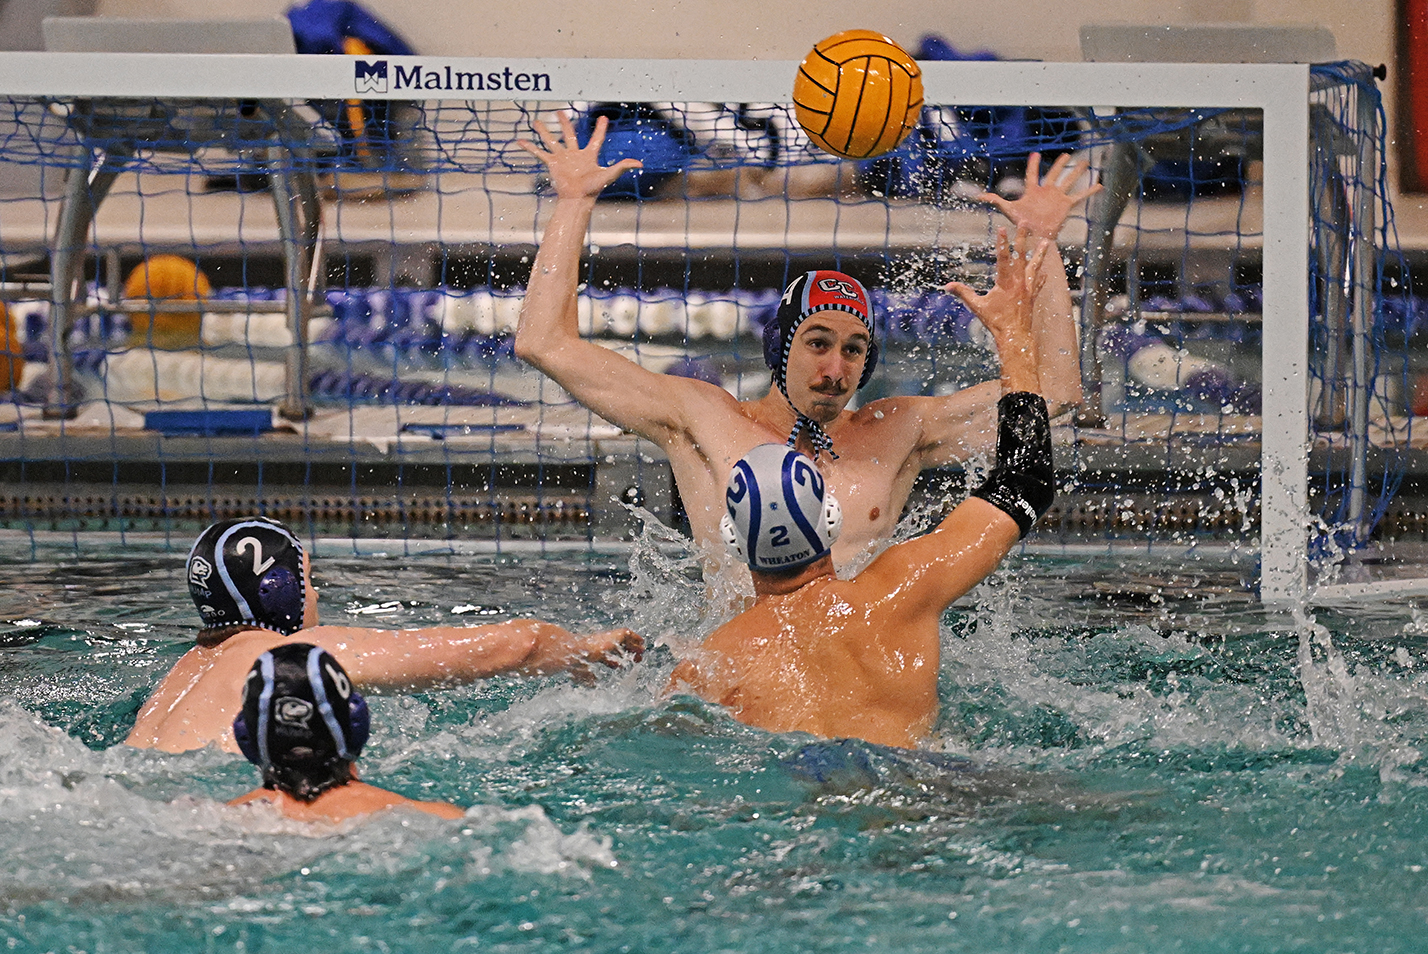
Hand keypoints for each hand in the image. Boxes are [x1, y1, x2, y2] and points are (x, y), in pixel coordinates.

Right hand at [516, 112, 642, 200]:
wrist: (577, 199)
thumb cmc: (593, 189)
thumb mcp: (609, 175)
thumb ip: (623, 167)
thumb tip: (640, 164)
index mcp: (589, 155)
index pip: (596, 138)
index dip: (600, 128)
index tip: (603, 118)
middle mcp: (574, 154)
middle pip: (569, 134)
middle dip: (564, 123)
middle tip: (559, 112)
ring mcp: (562, 158)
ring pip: (551, 140)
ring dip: (543, 131)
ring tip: (536, 122)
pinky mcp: (552, 164)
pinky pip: (538, 153)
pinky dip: (529, 147)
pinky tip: (520, 141)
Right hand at [945, 226, 1048, 378]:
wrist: (1015, 336)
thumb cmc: (996, 322)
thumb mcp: (977, 307)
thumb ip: (963, 294)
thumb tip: (947, 286)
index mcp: (1005, 283)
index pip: (1003, 258)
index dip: (1002, 242)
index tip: (1002, 228)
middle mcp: (1019, 282)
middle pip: (1021, 255)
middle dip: (1022, 238)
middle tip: (1025, 223)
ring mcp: (1028, 288)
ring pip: (1035, 266)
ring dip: (1040, 254)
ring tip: (1046, 242)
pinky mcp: (1032, 296)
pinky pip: (1038, 283)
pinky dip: (1041, 276)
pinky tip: (1044, 272)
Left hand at [978, 152, 1101, 241]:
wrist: (1034, 236)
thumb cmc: (1020, 223)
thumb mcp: (1008, 209)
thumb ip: (994, 201)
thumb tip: (977, 196)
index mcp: (1033, 191)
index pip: (1033, 174)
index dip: (1034, 165)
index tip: (1035, 154)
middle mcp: (1046, 192)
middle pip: (1055, 174)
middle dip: (1060, 164)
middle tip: (1066, 154)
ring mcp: (1057, 198)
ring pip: (1069, 181)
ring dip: (1077, 172)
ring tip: (1086, 163)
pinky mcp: (1066, 206)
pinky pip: (1080, 196)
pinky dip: (1090, 191)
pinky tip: (1100, 185)